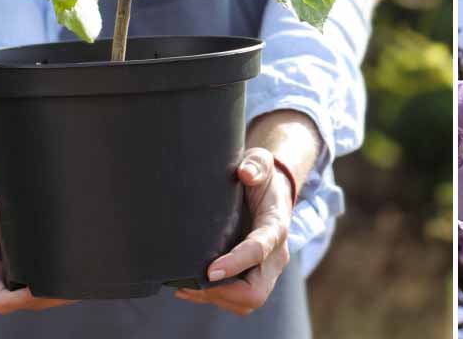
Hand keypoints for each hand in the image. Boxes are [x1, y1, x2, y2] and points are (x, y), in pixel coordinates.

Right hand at [0, 160, 75, 314]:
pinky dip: (56, 291)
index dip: (21, 299)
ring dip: (55, 297)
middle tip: (72, 287)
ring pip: (33, 302)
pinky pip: (38, 294)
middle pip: (21, 304)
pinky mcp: (19, 280)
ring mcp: (6, 284)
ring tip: (79, 285)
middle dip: (45, 299)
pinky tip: (75, 283)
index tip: (42, 288)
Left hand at [175, 147, 294, 315]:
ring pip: (246, 302)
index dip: (235, 263)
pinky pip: (239, 300)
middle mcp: (276, 254)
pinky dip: (216, 299)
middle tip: (191, 284)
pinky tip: (191, 289)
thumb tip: (244, 173)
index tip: (210, 271)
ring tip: (185, 288)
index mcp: (276, 226)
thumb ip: (256, 164)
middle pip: (256, 291)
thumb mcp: (262, 161)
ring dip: (216, 299)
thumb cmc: (264, 177)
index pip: (259, 250)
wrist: (274, 190)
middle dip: (223, 293)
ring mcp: (267, 269)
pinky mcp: (256, 276)